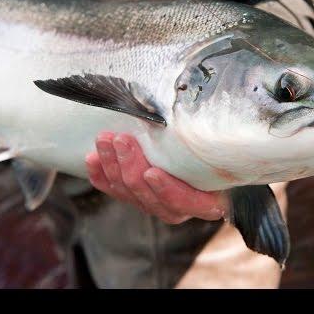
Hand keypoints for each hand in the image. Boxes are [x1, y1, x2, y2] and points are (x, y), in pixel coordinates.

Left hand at [86, 132, 228, 224]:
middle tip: (119, 139)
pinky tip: (91, 161)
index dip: (168, 191)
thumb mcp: (220, 141)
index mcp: (209, 200)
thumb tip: (198, 106)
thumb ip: (209, 134)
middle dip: (131, 167)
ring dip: (113, 167)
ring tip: (103, 140)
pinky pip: (117, 193)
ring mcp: (159, 203)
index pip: (188, 202)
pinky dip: (102, 178)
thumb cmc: (222, 145)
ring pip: (131, 195)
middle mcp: (183, 207)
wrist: (217, 150)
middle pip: (151, 198)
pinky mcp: (140, 196)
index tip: (152, 172)